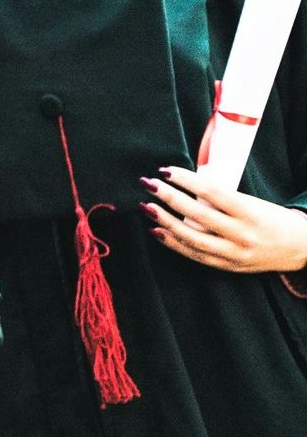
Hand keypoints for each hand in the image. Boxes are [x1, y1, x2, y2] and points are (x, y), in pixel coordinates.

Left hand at [148, 168, 306, 273]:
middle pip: (198, 214)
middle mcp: (242, 234)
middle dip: (168, 197)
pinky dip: (173, 243)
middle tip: (146, 183)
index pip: (212, 191)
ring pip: (193, 238)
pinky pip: (195, 255)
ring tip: (145, 207)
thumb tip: (184, 183)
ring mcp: (235, 253)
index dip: (186, 180)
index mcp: (250, 212)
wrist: (300, 248)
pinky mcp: (229, 266)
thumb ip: (222, 197)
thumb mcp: (253, 202)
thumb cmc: (272, 218)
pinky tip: (156, 230)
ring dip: (165, 221)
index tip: (165, 170)